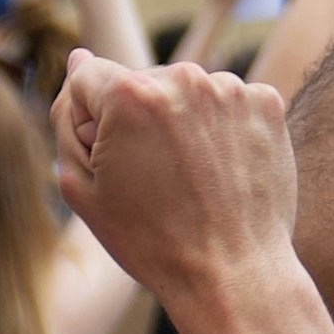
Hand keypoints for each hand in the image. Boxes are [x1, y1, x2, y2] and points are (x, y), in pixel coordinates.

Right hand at [50, 50, 299, 307]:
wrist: (233, 274)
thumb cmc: (150, 239)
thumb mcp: (79, 186)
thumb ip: (67, 118)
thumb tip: (79, 59)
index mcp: (129, 94)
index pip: (86, 80)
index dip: (88, 125)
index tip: (111, 164)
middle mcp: (183, 77)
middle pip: (138, 83)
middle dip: (137, 120)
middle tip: (154, 181)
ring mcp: (231, 88)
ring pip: (184, 93)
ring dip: (180, 123)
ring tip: (190, 180)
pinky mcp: (267, 103)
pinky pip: (226, 104)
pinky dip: (220, 130)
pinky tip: (220, 173)